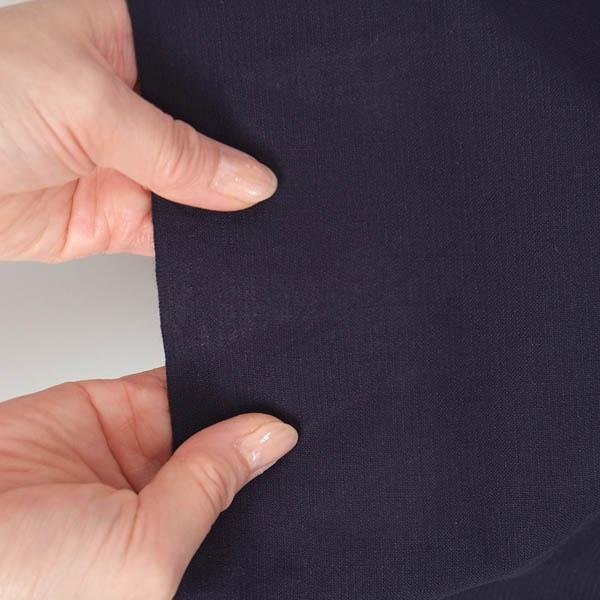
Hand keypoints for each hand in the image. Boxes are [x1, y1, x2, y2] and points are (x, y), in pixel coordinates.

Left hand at [0, 0, 276, 260]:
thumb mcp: (89, 105)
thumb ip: (178, 150)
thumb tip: (249, 180)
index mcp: (127, 39)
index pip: (211, 64)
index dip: (252, 92)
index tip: (293, 119)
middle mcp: (134, 100)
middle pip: (212, 130)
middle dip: (246, 152)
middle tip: (288, 170)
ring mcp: (130, 160)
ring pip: (200, 186)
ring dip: (227, 203)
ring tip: (269, 210)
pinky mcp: (120, 214)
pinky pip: (176, 233)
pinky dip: (202, 244)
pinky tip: (229, 242)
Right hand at [0, 368, 296, 598]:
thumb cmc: (27, 578)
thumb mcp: (143, 552)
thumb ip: (211, 487)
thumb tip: (271, 439)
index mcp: (178, 556)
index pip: (247, 517)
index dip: (278, 486)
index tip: (321, 455)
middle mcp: (166, 506)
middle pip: (234, 461)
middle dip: (262, 436)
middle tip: (310, 406)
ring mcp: (144, 454)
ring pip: (210, 416)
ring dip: (236, 398)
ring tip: (279, 379)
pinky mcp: (120, 410)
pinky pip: (175, 382)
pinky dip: (205, 368)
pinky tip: (236, 360)